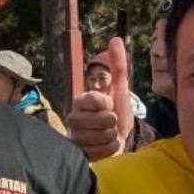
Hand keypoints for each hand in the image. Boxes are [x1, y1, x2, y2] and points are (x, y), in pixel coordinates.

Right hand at [66, 37, 134, 160]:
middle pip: (104, 119)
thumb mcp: (120, 89)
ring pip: (104, 135)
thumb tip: (115, 38)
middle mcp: (73, 118)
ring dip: (113, 136)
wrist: (119, 143)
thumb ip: (118, 65)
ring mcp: (75, 138)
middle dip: (114, 122)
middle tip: (110, 124)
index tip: (108, 106)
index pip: (97, 99)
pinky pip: (103, 151)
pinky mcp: (79, 155)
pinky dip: (110, 149)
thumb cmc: (118, 115)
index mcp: (80, 101)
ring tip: (108, 135)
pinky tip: (106, 147)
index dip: (109, 103)